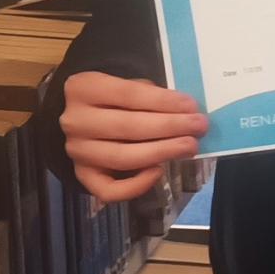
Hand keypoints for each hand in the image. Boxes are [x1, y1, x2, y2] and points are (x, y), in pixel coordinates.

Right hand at [59, 71, 208, 202]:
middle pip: (127, 127)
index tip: (191, 106)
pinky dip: (135, 186)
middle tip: (199, 127)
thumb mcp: (124, 84)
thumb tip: (185, 110)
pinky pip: (108, 190)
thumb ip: (148, 93)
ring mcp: (77, 151)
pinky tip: (158, 172)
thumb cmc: (111, 98)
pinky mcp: (82, 175)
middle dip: (169, 127)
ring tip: (190, 146)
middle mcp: (75, 121)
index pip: (128, 94)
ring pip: (122, 158)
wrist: (80, 117)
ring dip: (162, 152)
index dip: (163, 101)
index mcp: (83, 88)